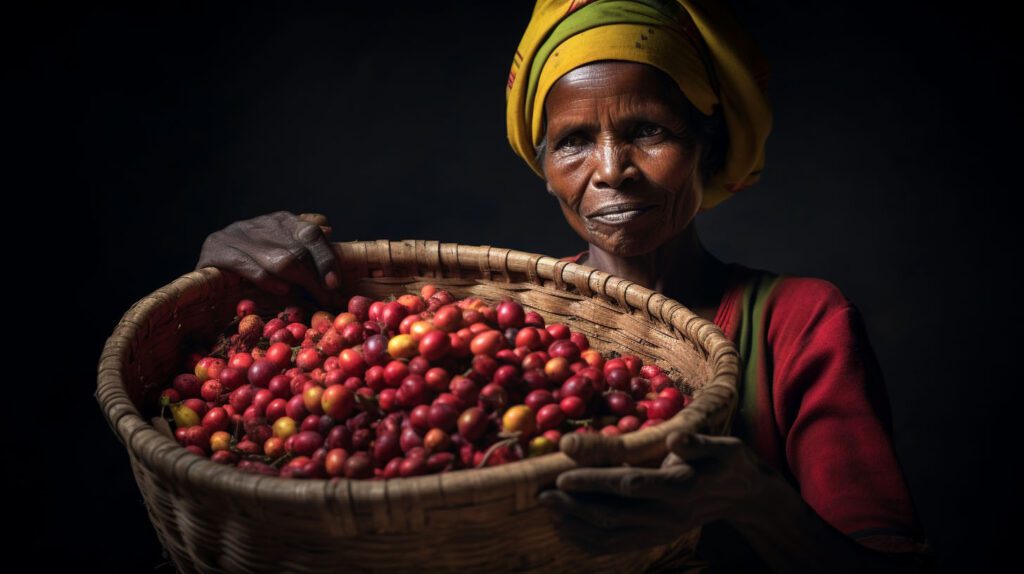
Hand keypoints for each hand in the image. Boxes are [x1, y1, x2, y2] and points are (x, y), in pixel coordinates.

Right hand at [195, 211, 341, 308]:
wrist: (205, 269)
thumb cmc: (250, 260)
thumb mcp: (280, 244)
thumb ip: (303, 240)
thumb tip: (328, 229)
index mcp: (279, 220)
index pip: (310, 233)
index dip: (326, 257)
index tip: (336, 283)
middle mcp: (259, 224)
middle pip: (298, 250)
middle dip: (317, 279)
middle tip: (330, 301)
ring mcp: (237, 235)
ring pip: (278, 260)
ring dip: (300, 284)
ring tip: (314, 300)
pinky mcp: (216, 251)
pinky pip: (249, 267)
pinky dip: (269, 281)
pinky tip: (283, 292)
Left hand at [536, 431, 780, 554]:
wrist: (742, 497)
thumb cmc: (727, 462)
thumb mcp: (722, 447)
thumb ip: (697, 444)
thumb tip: (675, 437)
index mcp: (681, 487)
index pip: (630, 484)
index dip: (595, 480)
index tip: (563, 472)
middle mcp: (667, 514)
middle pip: (614, 514)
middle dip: (574, 505)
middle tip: (542, 494)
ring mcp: (659, 531)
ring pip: (611, 534)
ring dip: (576, 524)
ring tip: (547, 508)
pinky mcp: (653, 539)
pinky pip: (616, 545)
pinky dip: (588, 540)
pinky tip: (566, 528)